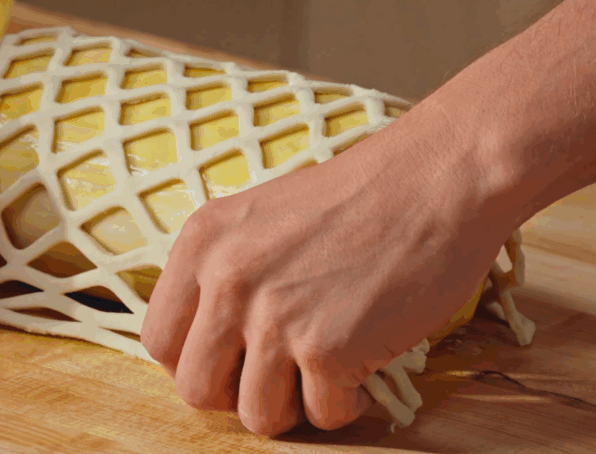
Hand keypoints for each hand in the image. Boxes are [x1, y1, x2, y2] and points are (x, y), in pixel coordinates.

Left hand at [140, 111, 517, 435]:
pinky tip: (363, 372)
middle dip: (238, 394)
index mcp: (203, 241)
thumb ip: (227, 272)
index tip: (231, 360)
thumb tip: (213, 342)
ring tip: (325, 376)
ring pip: (255, 416)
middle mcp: (228, 279)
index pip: (159, 338)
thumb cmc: (361, 197)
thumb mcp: (262, 217)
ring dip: (293, 407)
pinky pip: (322, 416)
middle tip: (280, 376)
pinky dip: (346, 405)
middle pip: (195, 388)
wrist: (436, 179)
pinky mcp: (327, 348)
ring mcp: (275, 316)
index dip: (195, 361)